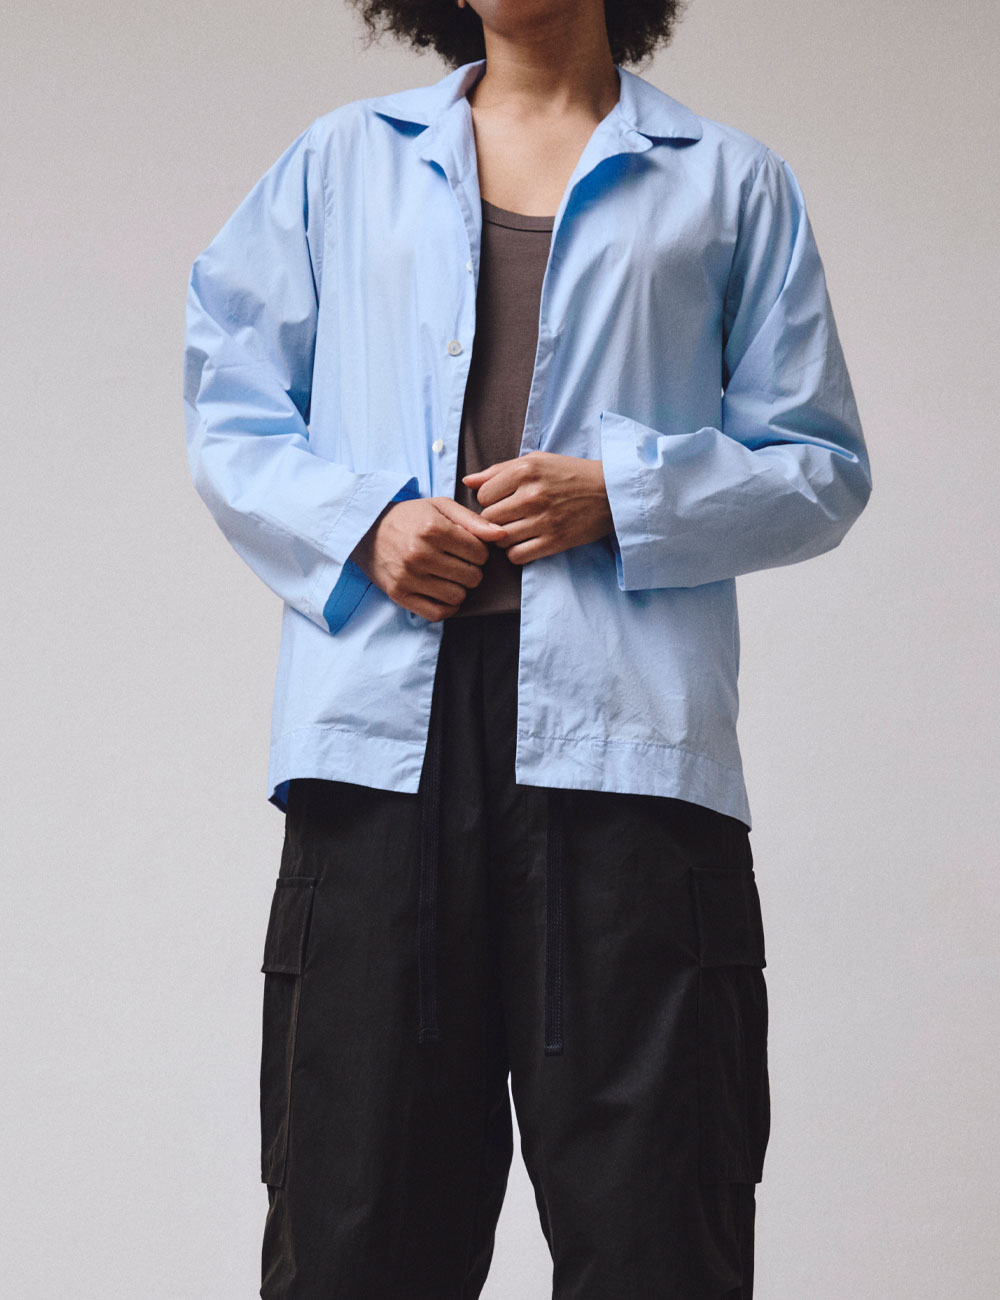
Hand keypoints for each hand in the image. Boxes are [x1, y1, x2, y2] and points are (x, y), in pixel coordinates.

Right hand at [349, 496, 507, 621]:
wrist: (365, 530)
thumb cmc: (409, 517)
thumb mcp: (441, 506)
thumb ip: (473, 520)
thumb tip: (501, 535)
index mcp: (433, 528)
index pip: (480, 553)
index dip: (480, 552)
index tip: (469, 549)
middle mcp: (420, 553)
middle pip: (472, 577)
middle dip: (472, 571)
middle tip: (460, 563)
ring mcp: (408, 576)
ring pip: (457, 596)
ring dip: (460, 589)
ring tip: (451, 577)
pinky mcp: (399, 594)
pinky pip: (438, 613)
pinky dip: (447, 607)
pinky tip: (444, 593)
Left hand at [462, 451, 613, 564]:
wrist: (611, 492)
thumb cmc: (570, 474)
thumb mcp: (536, 461)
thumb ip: (498, 470)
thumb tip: (467, 481)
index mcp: (525, 470)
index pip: (482, 494)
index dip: (490, 499)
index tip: (503, 500)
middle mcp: (531, 494)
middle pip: (488, 518)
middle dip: (494, 520)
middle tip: (509, 517)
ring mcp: (543, 520)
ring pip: (500, 539)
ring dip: (504, 538)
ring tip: (518, 529)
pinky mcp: (554, 541)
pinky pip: (517, 556)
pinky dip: (516, 553)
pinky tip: (526, 543)